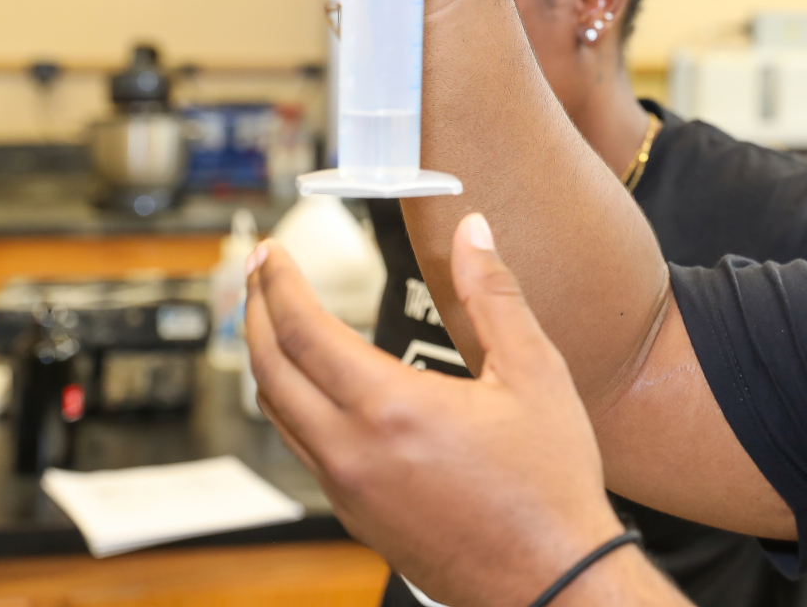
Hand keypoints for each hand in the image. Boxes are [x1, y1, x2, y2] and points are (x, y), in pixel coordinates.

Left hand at [245, 214, 686, 606]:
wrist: (551, 578)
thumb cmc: (549, 484)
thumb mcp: (535, 373)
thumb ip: (495, 295)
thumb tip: (473, 234)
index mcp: (390, 409)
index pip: (303, 330)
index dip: (278, 282)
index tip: (271, 250)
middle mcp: (352, 453)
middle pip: (269, 371)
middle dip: (254, 312)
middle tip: (257, 273)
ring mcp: (348, 491)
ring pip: (278, 415)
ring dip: (268, 360)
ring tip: (277, 323)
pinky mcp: (356, 518)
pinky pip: (303, 451)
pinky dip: (293, 406)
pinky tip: (319, 390)